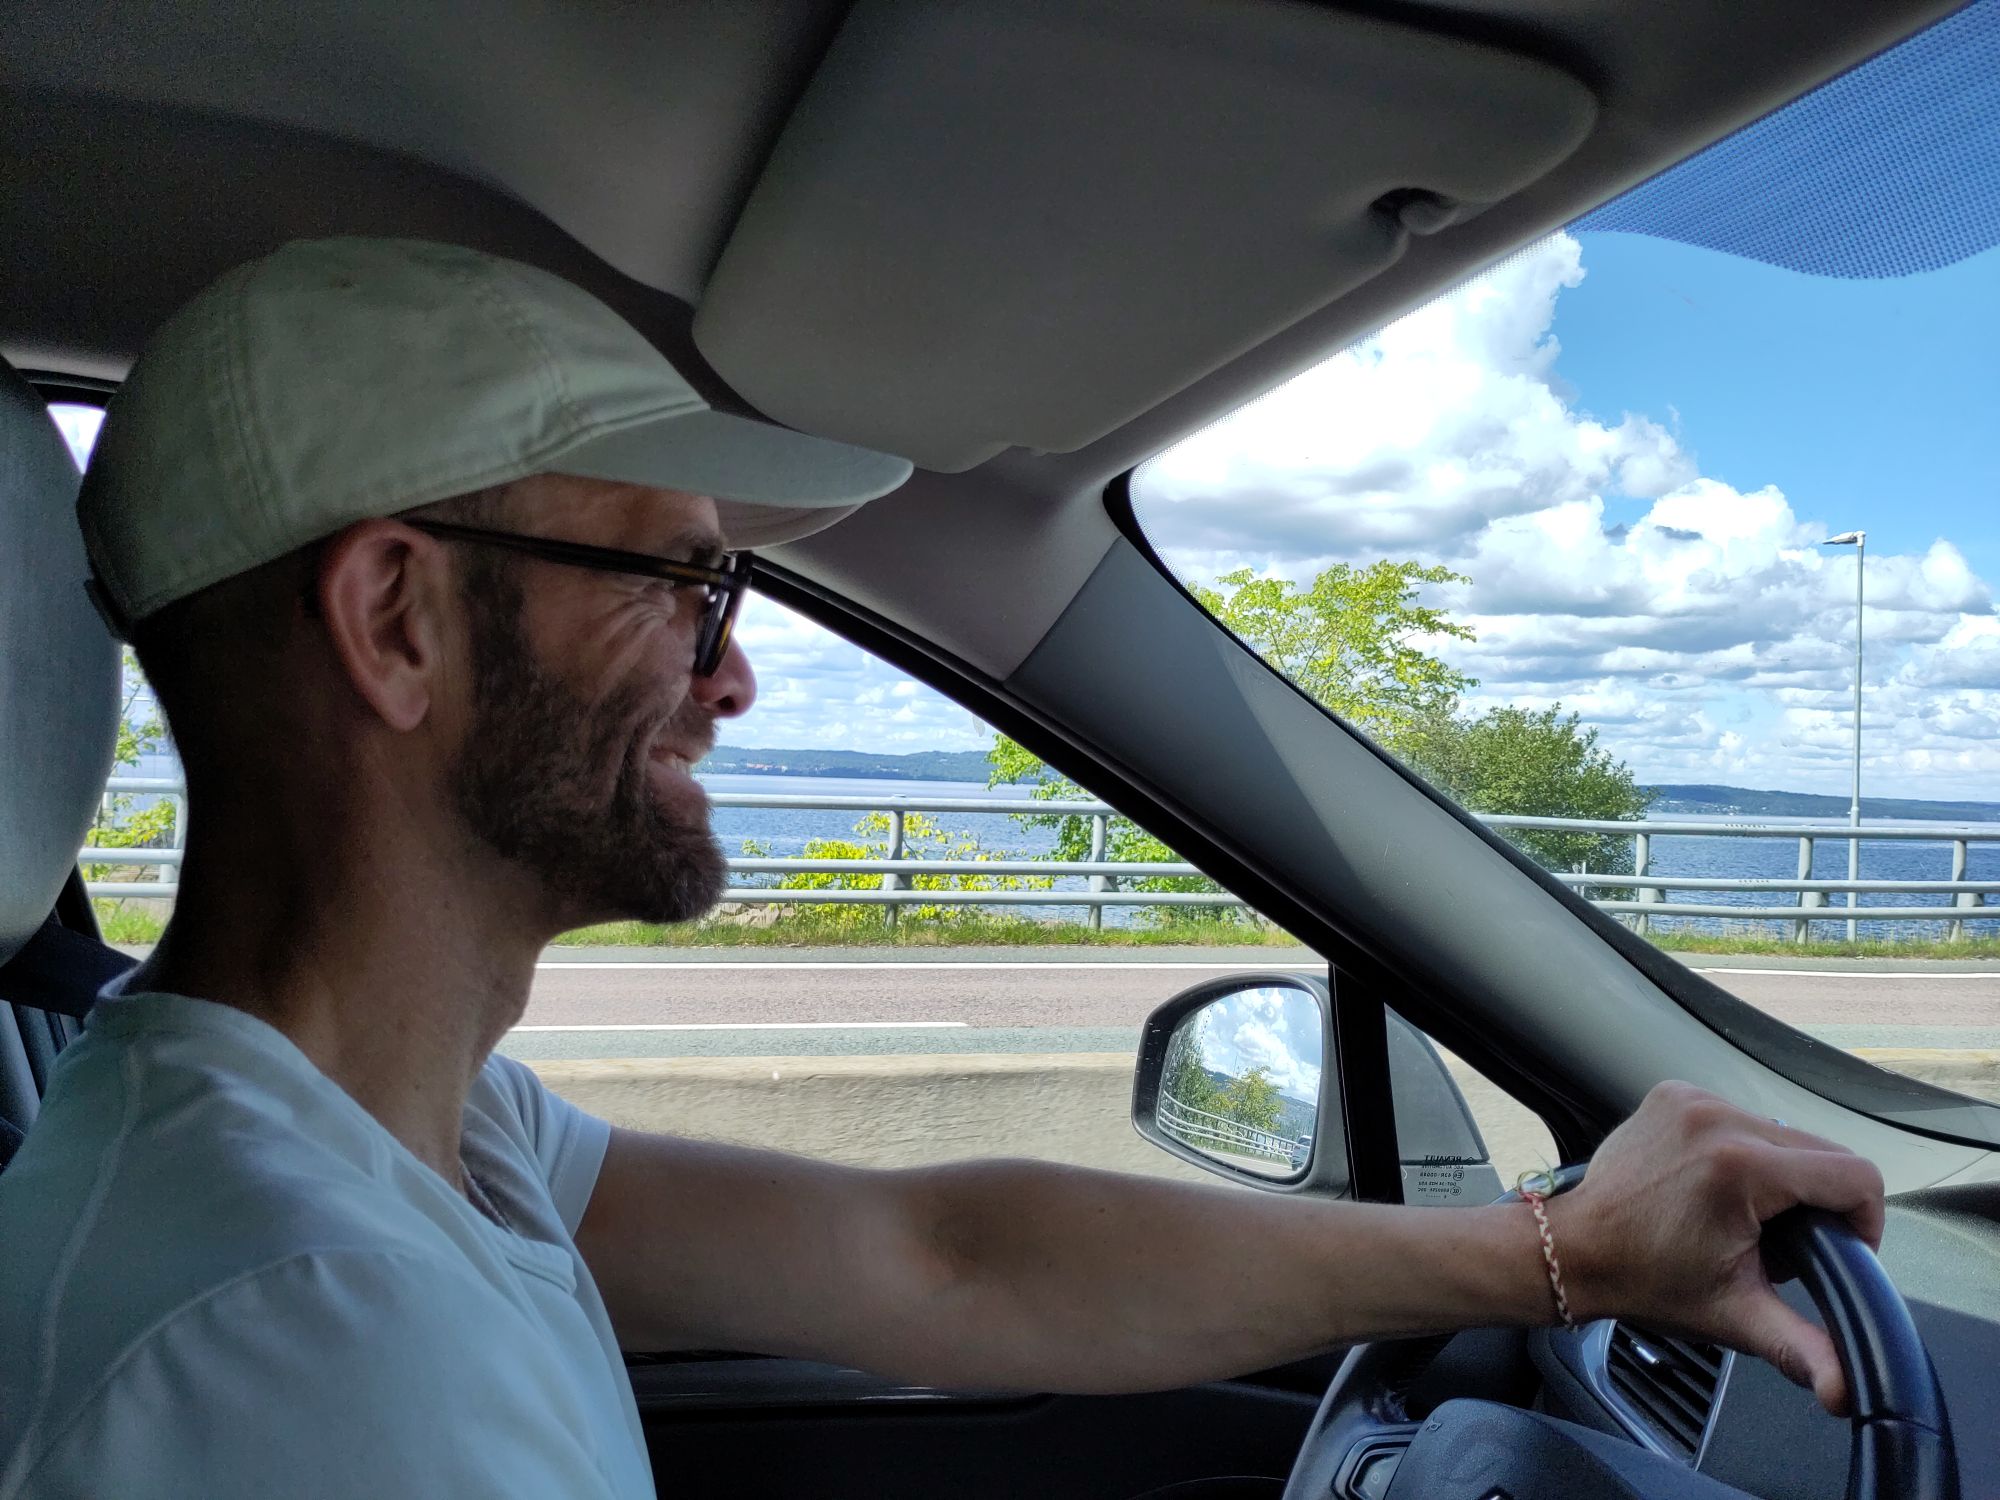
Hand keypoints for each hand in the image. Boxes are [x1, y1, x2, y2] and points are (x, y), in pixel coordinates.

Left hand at [1545, 1081, 1885, 1416]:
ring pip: (1784, 1132)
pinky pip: (1741, 1117)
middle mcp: (1718, 1119)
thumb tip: (1846, 1391)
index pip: (1855, 1175)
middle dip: (1819, 1201)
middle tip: (1781, 1244)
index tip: (1839, 1251)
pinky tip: (1719, 1186)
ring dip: (1782, 1174)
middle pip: (1822, 1151)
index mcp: (1741, 1166)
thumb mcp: (1734, 1315)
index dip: (1864, 1221)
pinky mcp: (1674, 1094)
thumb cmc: (1644, 1279)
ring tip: (1748, 1217)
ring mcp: (1693, 1100)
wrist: (1573, 1249)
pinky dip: (1744, 1150)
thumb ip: (1802, 1348)